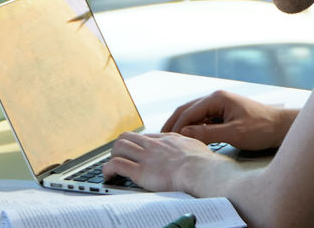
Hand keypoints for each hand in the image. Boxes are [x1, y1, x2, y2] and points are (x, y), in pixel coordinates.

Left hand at [102, 131, 219, 191]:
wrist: (202, 171)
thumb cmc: (204, 163)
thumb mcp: (197, 146)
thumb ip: (189, 145)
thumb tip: (192, 147)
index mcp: (167, 139)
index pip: (145, 137)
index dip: (137, 144)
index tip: (136, 152)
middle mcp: (153, 145)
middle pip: (127, 137)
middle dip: (120, 146)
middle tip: (119, 157)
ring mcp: (145, 157)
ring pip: (118, 147)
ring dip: (112, 156)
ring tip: (111, 166)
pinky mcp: (140, 171)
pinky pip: (116, 165)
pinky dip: (108, 169)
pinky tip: (109, 175)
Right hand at [161, 90, 294, 149]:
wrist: (281, 127)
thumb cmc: (262, 128)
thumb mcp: (234, 133)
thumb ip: (208, 133)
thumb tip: (185, 133)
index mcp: (217, 98)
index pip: (188, 111)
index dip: (176, 126)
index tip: (167, 140)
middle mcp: (216, 98)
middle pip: (186, 109)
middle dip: (173, 123)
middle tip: (159, 138)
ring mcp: (219, 105)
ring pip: (193, 114)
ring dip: (181, 125)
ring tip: (169, 139)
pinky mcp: (223, 113)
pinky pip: (202, 119)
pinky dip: (192, 127)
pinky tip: (187, 138)